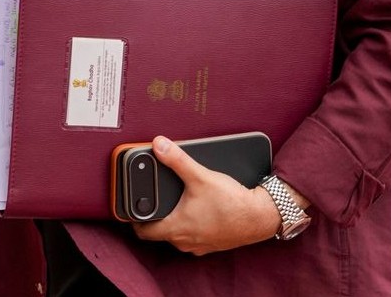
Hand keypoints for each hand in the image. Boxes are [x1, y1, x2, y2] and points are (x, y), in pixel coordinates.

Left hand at [131, 136, 280, 254]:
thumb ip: (177, 160)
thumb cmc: (231, 202)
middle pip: (159, 232)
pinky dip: (191, 224)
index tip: (131, 209)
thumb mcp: (200, 176)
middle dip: (154, 216)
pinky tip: (197, 209)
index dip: (134, 220)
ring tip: (175, 201)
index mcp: (176, 228)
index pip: (144, 231)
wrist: (259, 216)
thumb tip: (158, 145)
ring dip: (173, 220)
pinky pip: (193, 235)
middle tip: (152, 199)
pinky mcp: (212, 243)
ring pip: (177, 234)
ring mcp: (199, 245)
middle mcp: (185, 241)